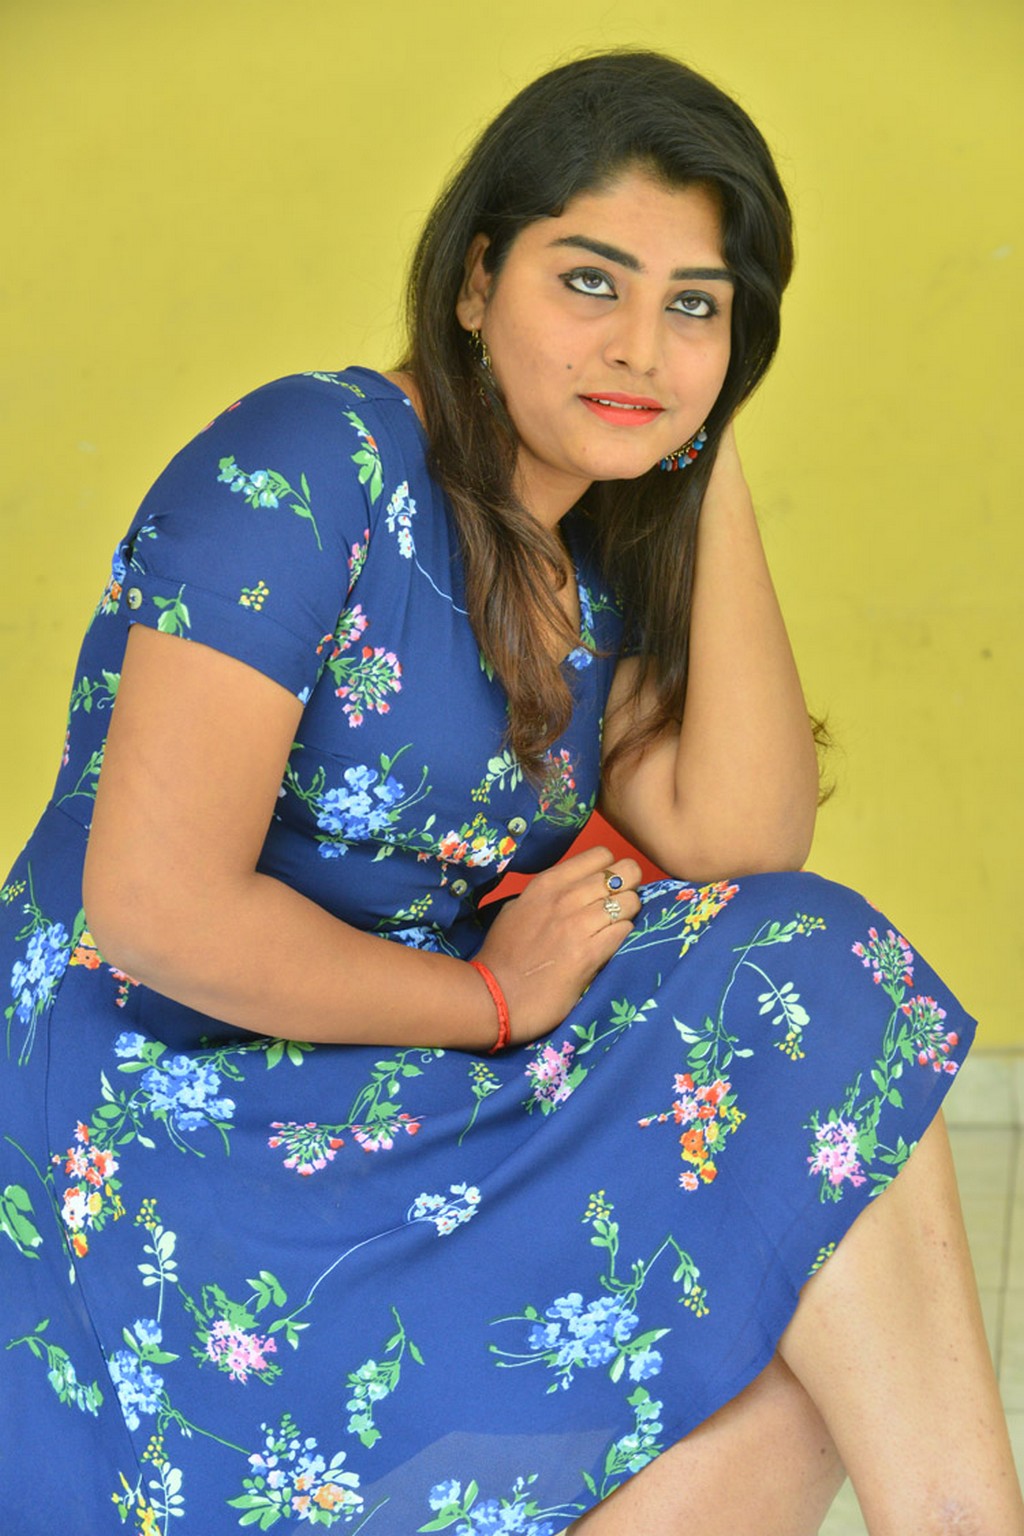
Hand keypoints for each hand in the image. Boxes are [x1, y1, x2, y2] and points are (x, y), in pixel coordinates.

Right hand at [474, 845, 641, 1044]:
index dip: (610, 870)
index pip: (601, 855)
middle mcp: (566, 897)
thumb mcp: (517, 909)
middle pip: (624, 873)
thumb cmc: (503, 954)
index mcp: (548, 882)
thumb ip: (547, 895)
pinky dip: (623, 936)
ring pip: (631, 901)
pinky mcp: (590, 953)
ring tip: (614, 928)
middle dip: (629, 887)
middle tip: (620, 905)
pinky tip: (609, 946)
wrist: (496, 996)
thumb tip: (573, 889)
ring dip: (628, 914)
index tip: (605, 887)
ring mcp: (579, 924)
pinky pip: (625, 930)